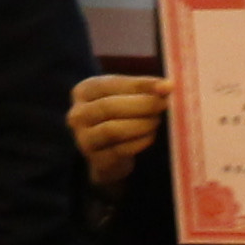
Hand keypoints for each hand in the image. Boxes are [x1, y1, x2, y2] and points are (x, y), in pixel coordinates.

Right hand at [67, 72, 170, 189]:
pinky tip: (150, 136)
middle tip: (164, 104)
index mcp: (84, 91)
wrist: (107, 153)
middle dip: (142, 105)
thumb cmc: (119, 116)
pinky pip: (121, 150)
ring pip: (113, 130)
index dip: (141, 84)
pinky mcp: (97, 160)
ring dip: (141, 124)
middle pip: (110, 107)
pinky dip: (140, 142)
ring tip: (156, 121)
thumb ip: (143, 89)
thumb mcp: (125, 96)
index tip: (167, 86)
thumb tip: (167, 86)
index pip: (112, 84)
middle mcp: (78, 114)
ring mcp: (84, 139)